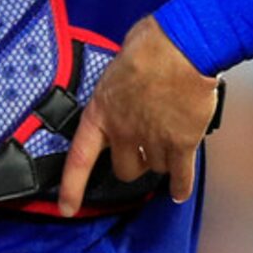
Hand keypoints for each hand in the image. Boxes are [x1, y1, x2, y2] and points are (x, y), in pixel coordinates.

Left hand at [59, 14, 220, 215]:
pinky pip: (181, 174)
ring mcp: (153, 140)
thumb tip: (124, 82)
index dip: (72, 186)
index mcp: (101, 112)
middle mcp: (124, 133)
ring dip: (160, 161)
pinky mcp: (182, 143)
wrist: (185, 46)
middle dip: (132, 162)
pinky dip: (181, 186)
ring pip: (154, 168)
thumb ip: (117, 86)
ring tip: (167, 145)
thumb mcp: (117, 64)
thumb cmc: (151, 44)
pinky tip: (179, 193)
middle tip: (141, 153)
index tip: (67, 208)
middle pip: (124, 169)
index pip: (80, 158)